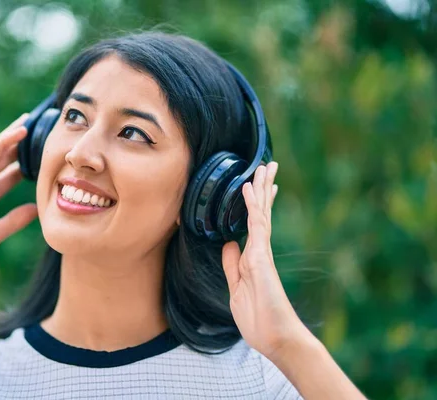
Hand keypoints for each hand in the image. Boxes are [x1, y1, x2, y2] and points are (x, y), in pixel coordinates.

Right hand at [0, 114, 38, 270]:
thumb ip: (13, 221)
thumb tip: (37, 210)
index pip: (9, 178)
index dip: (26, 169)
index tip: (44, 160)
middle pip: (4, 160)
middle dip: (20, 147)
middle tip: (39, 132)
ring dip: (13, 136)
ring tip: (30, 121)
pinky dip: (2, 142)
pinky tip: (18, 132)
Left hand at [222, 162, 309, 360]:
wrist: (276, 338)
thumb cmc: (259, 318)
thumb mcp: (236, 288)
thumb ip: (232, 265)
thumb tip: (229, 244)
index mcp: (252, 258)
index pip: (254, 224)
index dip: (255, 204)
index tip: (256, 186)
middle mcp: (259, 251)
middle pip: (260, 213)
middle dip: (263, 189)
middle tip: (267, 165)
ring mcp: (261, 253)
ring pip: (260, 214)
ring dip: (260, 189)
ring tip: (263, 166)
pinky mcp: (261, 259)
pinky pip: (255, 227)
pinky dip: (251, 206)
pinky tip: (248, 189)